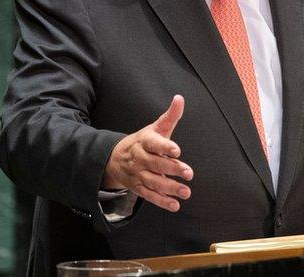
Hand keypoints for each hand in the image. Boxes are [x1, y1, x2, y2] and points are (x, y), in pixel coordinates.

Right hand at [103, 95, 193, 211]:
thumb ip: (170, 116)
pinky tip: (175, 205)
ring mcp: (138, 174)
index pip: (154, 143)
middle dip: (172, 169)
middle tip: (189, 173)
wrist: (114, 158)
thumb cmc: (143, 142)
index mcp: (145, 142)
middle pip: (155, 164)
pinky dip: (161, 202)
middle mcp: (140, 159)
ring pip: (153, 182)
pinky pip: (149, 196)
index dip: (165, 146)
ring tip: (186, 192)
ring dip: (170, 188)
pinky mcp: (138, 188)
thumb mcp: (155, 128)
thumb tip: (180, 98)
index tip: (177, 150)